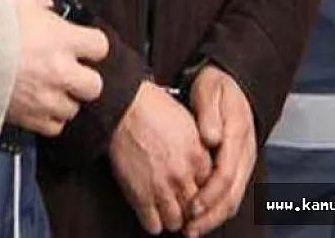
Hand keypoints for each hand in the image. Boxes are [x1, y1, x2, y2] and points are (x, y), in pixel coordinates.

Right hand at [6, 0, 107, 136]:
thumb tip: (45, 5)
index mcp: (64, 40)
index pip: (100, 46)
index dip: (91, 46)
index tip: (80, 46)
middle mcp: (62, 72)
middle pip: (94, 85)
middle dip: (84, 80)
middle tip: (68, 73)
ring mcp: (47, 99)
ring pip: (73, 109)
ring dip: (64, 100)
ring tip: (48, 91)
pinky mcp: (31, 119)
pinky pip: (53, 127)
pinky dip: (48, 119)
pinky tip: (38, 107)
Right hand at [109, 81, 212, 234]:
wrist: (124, 109)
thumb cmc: (153, 109)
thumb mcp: (189, 123)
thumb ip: (199, 148)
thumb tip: (202, 163)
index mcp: (197, 157)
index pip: (210, 187)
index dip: (200, 188)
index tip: (193, 187)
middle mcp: (183, 175)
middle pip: (196, 207)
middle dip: (189, 206)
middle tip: (180, 201)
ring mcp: (161, 187)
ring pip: (176, 222)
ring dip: (173, 218)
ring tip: (166, 209)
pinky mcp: (140, 196)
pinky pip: (153, 225)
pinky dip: (153, 223)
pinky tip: (151, 213)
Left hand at [184, 65, 256, 237]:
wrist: (231, 81)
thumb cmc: (216, 86)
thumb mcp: (210, 90)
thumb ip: (209, 113)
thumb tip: (210, 138)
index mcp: (238, 136)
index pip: (226, 174)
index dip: (208, 194)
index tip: (191, 206)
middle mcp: (245, 153)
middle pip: (232, 194)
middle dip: (210, 215)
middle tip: (189, 230)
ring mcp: (244, 161)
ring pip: (233, 198)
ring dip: (213, 217)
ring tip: (192, 230)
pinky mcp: (238, 165)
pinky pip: (230, 193)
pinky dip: (216, 209)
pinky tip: (199, 216)